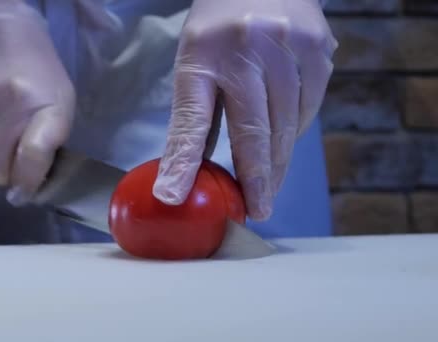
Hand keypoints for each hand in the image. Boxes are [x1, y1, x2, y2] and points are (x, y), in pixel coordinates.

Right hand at [0, 0, 75, 203]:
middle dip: (3, 176)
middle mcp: (9, 100)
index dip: (27, 182)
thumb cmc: (36, 69)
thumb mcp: (60, 99)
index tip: (24, 191)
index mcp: (45, 103)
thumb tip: (28, 184)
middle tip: (9, 166)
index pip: (33, 156)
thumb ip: (50, 140)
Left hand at [153, 0, 336, 219]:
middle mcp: (247, 50)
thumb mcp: (195, 61)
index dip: (183, 162)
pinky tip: (284, 137)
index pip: (192, 119)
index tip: (174, 197)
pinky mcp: (320, 49)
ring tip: (270, 186)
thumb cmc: (218, 28)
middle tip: (258, 210)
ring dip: (278, 161)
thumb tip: (193, 171)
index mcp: (202, 54)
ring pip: (288, 126)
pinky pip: (309, 107)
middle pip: (254, 132)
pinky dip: (295, 129)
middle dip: (256, 180)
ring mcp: (289, 48)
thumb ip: (199, 114)